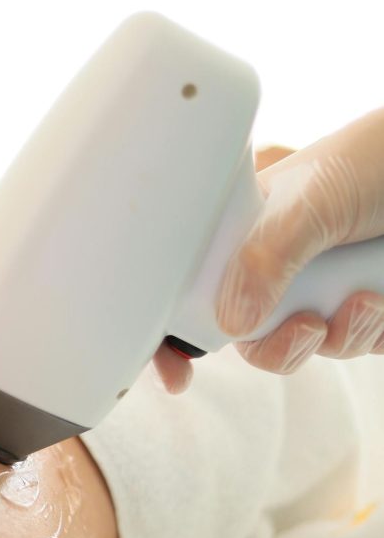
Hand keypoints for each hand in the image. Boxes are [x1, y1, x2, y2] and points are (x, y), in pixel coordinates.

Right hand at [155, 110, 383, 392]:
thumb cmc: (371, 161)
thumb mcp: (309, 201)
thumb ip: (265, 258)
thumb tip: (231, 325)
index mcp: (241, 239)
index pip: (190, 293)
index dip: (173, 338)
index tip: (175, 375)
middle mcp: (272, 269)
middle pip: (247, 337)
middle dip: (277, 347)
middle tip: (307, 327)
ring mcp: (316, 291)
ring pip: (305, 347)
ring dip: (340, 335)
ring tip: (366, 298)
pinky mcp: (359, 309)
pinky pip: (353, 344)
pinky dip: (372, 332)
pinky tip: (382, 297)